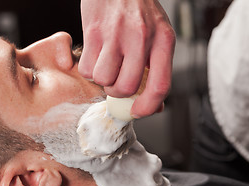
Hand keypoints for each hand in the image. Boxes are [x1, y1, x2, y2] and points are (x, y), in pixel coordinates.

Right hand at [79, 0, 174, 117]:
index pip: (159, 86)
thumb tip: (153, 104)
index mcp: (163, 40)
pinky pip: (86, 69)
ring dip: (102, 79)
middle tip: (116, 80)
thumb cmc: (138, 10)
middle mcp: (141, 38)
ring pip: (103, 80)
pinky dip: (88, 69)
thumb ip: (157, 68)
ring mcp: (115, 35)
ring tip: (106, 63)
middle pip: (126, 87)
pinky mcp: (93, 32)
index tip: (138, 112)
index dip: (148, 107)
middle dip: (117, 92)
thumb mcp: (158, 34)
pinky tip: (95, 55)